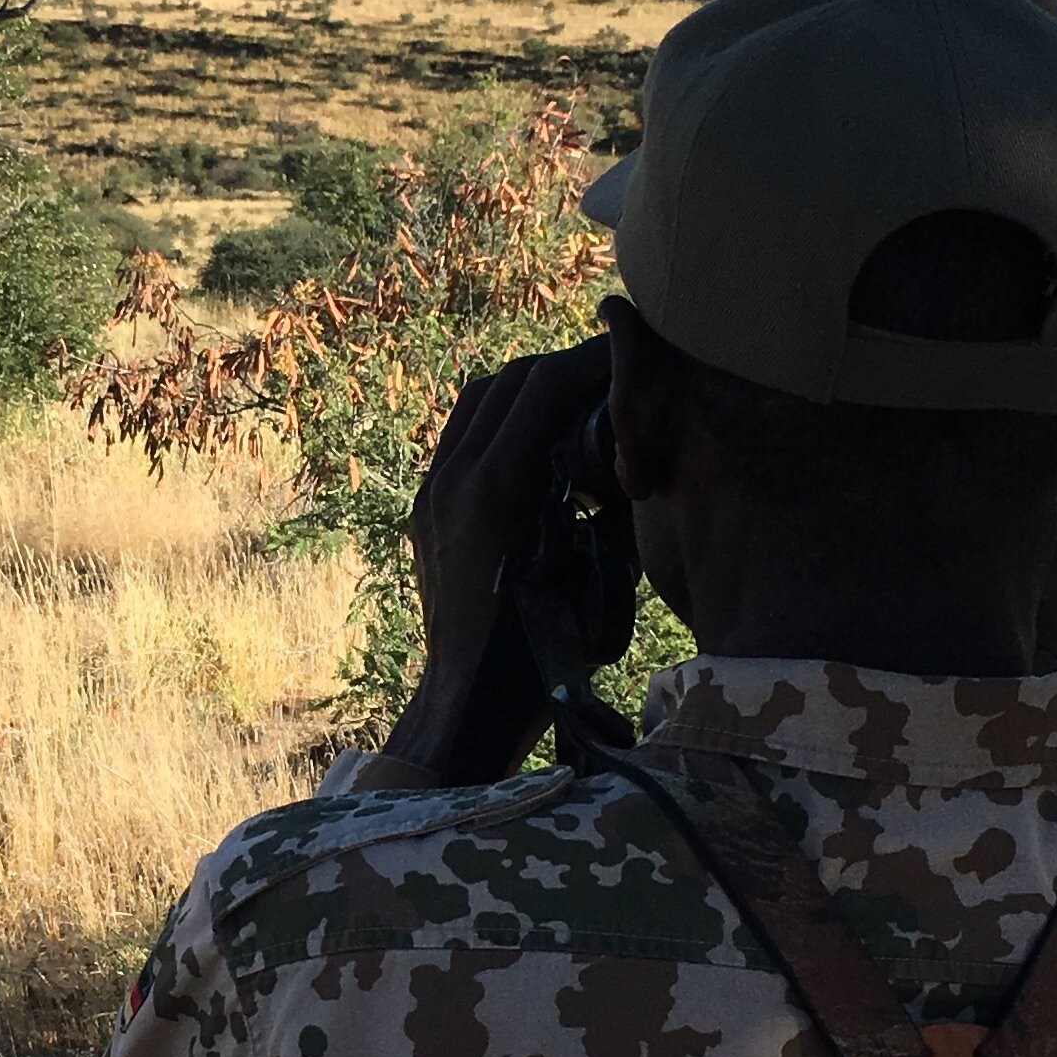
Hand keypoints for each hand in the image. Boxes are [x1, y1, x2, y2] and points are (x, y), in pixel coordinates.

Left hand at [381, 336, 611, 783]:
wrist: (467, 701)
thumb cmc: (541, 652)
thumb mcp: (592, 570)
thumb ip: (607, 501)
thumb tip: (632, 446)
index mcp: (496, 487)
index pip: (547, 384)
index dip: (593, 360)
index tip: (631, 355)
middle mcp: (455, 477)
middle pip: (512, 380)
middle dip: (564, 366)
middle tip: (609, 372)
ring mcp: (432, 490)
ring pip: (479, 399)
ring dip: (528, 386)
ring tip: (573, 397)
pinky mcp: (424, 507)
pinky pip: (460, 435)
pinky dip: (500, 418)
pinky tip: (534, 438)